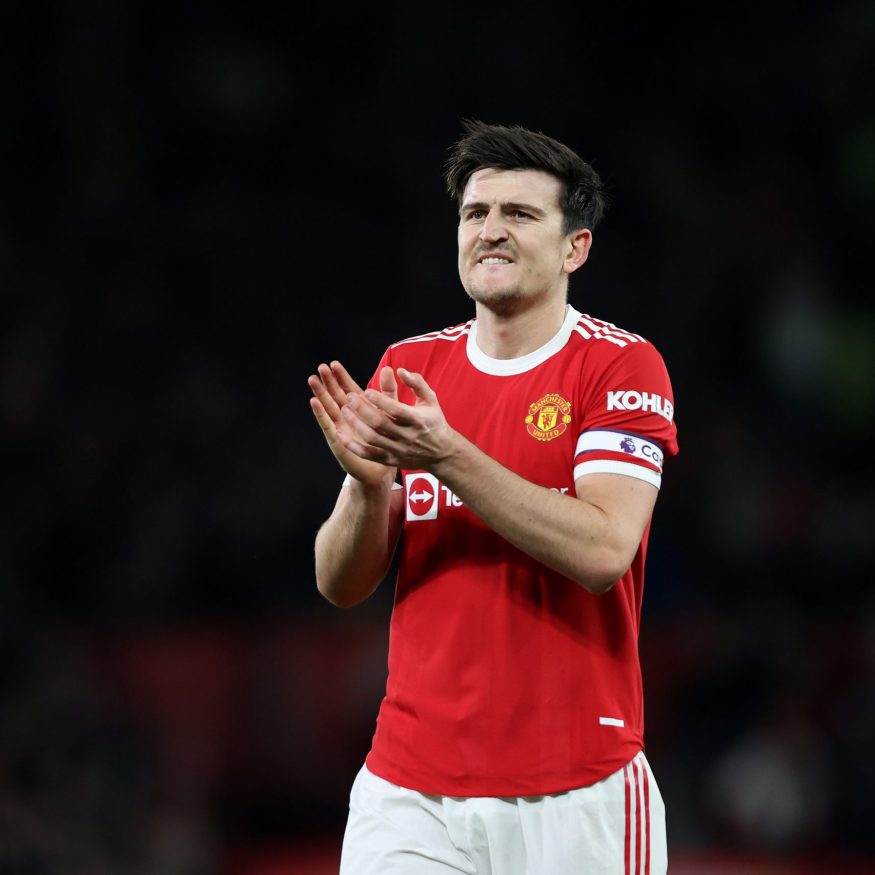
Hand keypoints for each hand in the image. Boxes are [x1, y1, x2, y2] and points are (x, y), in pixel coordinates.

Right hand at [308, 361, 397, 487]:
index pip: (347, 389)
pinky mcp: (338, 440)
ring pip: (328, 407)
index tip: (334, 364)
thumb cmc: (386, 441)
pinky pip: (328, 425)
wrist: (381, 469)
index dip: (341, 377)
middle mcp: (347, 417)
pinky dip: (321, 414)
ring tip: (313, 380)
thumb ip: (388, 393)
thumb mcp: (390, 412)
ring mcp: (340, 428)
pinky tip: (315, 402)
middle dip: (328, 382)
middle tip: (321, 367)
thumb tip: (389, 369)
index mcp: (359, 410)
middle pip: (335, 395)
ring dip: (320, 393)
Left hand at [338, 368, 454, 470]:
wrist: (442, 453)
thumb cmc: (433, 421)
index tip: (366, 390)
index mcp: (418, 420)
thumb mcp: (430, 399)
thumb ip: (416, 383)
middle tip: (349, 397)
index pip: (396, 410)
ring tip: (344, 410)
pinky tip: (340, 434)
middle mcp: (408, 436)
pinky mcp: (391, 460)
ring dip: (355, 424)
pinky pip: (368, 455)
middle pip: (380, 424)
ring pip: (372, 439)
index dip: (380, 400)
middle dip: (362, 410)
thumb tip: (399, 371)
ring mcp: (398, 450)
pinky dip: (353, 446)